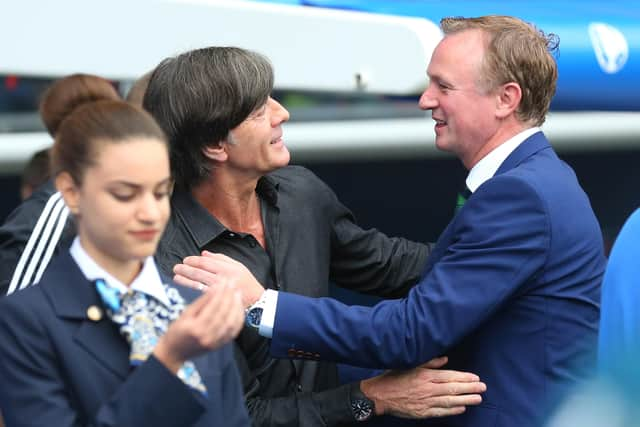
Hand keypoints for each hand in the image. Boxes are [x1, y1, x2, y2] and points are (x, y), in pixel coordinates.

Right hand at [153, 281, 243, 372]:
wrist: (174, 353)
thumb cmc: (176, 332)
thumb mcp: (185, 314)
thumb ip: (201, 302)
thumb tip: (215, 288)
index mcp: (196, 328)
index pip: (213, 306)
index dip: (221, 292)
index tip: (225, 281)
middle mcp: (207, 336)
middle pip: (224, 313)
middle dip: (230, 296)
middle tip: (233, 284)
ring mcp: (215, 342)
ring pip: (232, 322)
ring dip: (237, 306)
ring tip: (237, 293)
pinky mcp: (220, 345)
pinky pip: (234, 331)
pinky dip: (238, 318)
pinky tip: (238, 308)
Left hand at [173, 251, 265, 306]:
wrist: (256, 302)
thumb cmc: (247, 283)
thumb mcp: (238, 265)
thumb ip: (221, 258)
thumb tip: (204, 253)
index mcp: (226, 268)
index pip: (205, 262)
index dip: (193, 260)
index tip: (185, 260)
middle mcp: (221, 279)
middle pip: (198, 272)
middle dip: (185, 269)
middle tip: (176, 268)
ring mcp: (217, 291)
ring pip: (196, 284)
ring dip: (184, 280)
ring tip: (176, 277)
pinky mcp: (215, 302)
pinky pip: (199, 295)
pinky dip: (189, 291)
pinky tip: (183, 289)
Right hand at [360, 356, 485, 418]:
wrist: (379, 395)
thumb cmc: (394, 377)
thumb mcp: (411, 365)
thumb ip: (429, 362)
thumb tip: (445, 359)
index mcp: (425, 375)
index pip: (449, 376)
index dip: (464, 377)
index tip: (476, 378)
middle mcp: (427, 388)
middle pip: (452, 388)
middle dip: (469, 388)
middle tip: (483, 388)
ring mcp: (425, 401)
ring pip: (449, 401)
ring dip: (465, 399)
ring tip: (478, 398)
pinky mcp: (422, 412)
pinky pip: (440, 411)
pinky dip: (452, 410)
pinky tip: (462, 408)